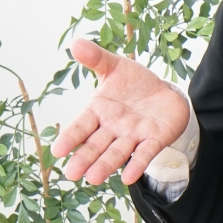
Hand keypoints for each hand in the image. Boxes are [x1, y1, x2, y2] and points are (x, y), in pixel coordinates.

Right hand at [50, 39, 191, 186]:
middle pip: (96, 145)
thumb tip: (76, 43)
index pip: (81, 126)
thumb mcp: (115, 66)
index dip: (70, 137)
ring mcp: (132, 136)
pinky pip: (144, 154)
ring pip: (117, 152)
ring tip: (93, 178)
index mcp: (99, 111)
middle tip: (72, 173)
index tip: (57, 150)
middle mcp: (112, 128)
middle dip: (85, 158)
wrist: (164, 93)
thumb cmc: (134, 82)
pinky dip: (136, 164)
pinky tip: (128, 177)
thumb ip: (96, 58)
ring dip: (106, 165)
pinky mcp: (154, 140)